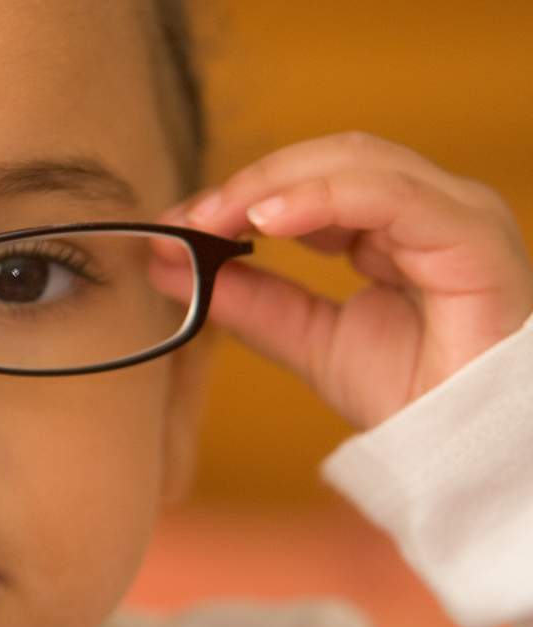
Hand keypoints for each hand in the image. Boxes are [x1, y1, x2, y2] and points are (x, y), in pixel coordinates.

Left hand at [161, 132, 532, 429]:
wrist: (467, 455)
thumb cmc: (410, 396)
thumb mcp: (304, 339)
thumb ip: (245, 299)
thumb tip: (168, 261)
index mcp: (396, 226)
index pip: (313, 179)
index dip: (244, 193)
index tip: (179, 223)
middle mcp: (430, 208)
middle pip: (330, 158)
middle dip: (249, 185)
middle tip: (186, 220)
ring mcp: (456, 215)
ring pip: (355, 162)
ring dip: (272, 185)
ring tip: (214, 220)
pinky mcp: (471, 236)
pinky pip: (391, 195)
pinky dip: (322, 197)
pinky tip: (267, 220)